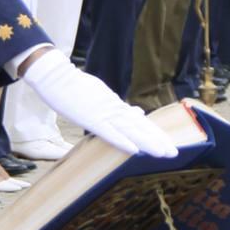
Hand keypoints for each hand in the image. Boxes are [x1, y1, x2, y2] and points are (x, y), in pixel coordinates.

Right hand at [21, 52, 177, 157]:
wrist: (55, 76)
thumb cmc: (74, 86)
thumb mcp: (101, 94)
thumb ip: (118, 106)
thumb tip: (137, 112)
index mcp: (114, 105)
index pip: (138, 122)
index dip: (153, 133)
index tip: (168, 143)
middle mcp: (113, 109)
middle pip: (139, 127)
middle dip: (157, 140)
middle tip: (174, 152)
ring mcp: (103, 114)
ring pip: (129, 130)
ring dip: (147, 142)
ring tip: (163, 153)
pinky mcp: (90, 118)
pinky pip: (108, 133)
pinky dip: (122, 141)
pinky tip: (135, 150)